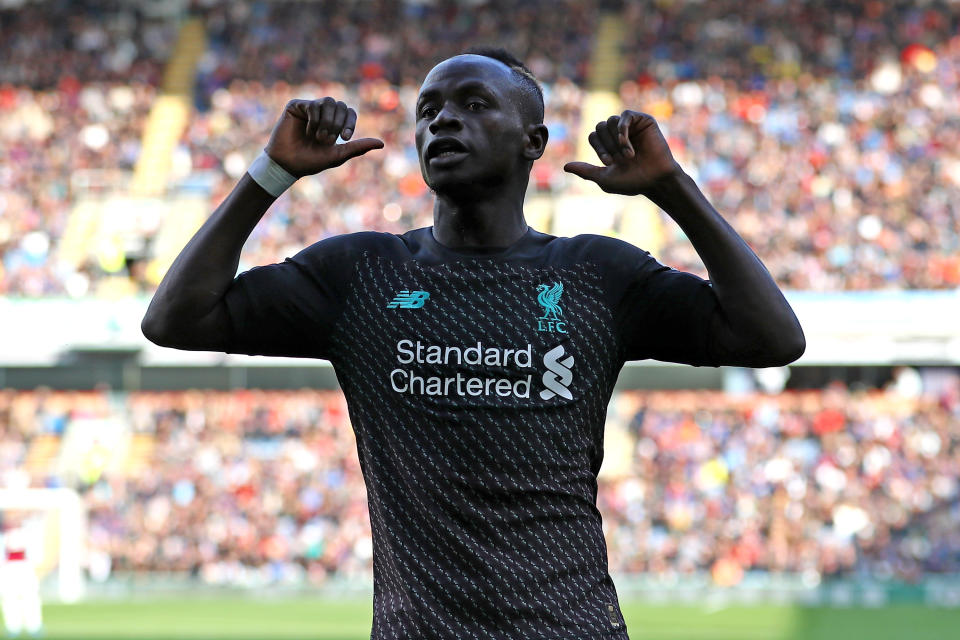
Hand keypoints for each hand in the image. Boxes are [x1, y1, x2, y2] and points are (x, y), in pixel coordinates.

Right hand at [264, 98, 383, 176]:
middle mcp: (323, 113)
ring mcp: (309, 108)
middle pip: (340, 105)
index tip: (344, 137)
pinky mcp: (296, 106)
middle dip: (336, 124)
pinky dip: (314, 120)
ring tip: (318, 136)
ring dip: (327, 121)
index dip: (350, 123)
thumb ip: (359, 147)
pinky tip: (307, 132)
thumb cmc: (312, 161)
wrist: (288, 164)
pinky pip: (313, 104)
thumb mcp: (339, 155)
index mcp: (333, 123)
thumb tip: (382, 143)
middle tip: (326, 140)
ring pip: (328, 101)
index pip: (349, 112)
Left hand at [564, 111, 681, 195]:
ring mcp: (631, 126)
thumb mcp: (604, 178)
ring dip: (616, 141)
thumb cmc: (632, 181)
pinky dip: (622, 129)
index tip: (609, 163)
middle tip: (618, 160)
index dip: (598, 148)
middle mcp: (619, 134)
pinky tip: (625, 142)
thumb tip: (565, 167)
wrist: (655, 180)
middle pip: (599, 126)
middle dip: (606, 145)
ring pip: (610, 121)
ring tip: (628, 156)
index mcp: (609, 145)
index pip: (593, 136)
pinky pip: (625, 115)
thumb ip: (586, 171)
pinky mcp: (643, 121)